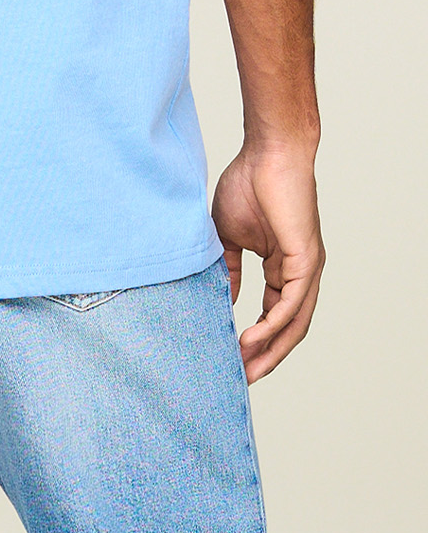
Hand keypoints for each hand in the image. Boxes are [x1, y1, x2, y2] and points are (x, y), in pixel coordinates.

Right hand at [211, 143, 324, 382]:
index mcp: (282, 268)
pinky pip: (292, 304)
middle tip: (240, 380)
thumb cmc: (248, 183)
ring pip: (294, 324)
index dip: (255, 341)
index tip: (231, 360)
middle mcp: (300, 274)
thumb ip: (229, 268)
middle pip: (287, 330)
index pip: (273, 316)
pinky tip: (251, 339)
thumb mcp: (229, 235)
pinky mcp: (306, 260)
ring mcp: (306, 269)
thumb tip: (225, 299)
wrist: (267, 152)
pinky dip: (273, 326)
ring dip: (270, 350)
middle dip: (264, 357)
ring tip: (245, 369)